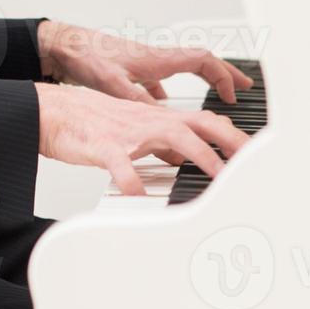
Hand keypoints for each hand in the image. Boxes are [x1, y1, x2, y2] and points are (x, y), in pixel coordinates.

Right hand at [34, 81, 250, 193]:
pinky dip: (132, 182)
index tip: (256, 153)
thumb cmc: (91, 123)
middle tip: (251, 162)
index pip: (205, 121)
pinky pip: (120, 165)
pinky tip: (139, 196)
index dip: (233, 136)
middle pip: (199, 124)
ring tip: (215, 177)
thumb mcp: (134, 129)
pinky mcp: (103, 146)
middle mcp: (148, 121)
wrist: (53, 112)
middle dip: (229, 142)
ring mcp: (128, 132)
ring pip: (170, 137)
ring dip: (197, 156)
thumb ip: (161, 141)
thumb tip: (186, 157)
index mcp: (157, 118)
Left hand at [36, 19, 254, 104]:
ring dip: (202, 80)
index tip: (234, 94)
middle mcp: (155, 58)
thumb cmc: (87, 57)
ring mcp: (144, 63)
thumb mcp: (114, 84)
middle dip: (225, 73)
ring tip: (215, 95)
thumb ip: (140, 103)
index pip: (202, 60)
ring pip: (182, 69)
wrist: (64, 45)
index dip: (223, 75)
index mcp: (157, 59)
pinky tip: (164, 106)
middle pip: (200, 61)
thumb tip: (166, 122)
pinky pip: (160, 79)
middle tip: (245, 86)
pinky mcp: (131, 70)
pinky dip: (170, 91)